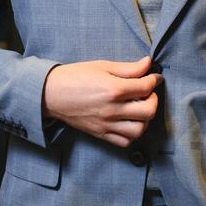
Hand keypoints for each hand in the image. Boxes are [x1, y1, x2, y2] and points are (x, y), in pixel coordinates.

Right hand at [41, 55, 161, 147]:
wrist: (50, 94)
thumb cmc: (75, 76)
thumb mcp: (102, 66)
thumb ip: (128, 68)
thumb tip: (148, 64)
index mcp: (113, 89)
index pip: (146, 87)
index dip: (154, 80)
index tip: (154, 77)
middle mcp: (112, 109)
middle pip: (148, 111)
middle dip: (153, 100)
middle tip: (147, 93)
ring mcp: (106, 124)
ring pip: (139, 130)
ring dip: (145, 119)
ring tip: (139, 109)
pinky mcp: (100, 134)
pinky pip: (124, 142)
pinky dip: (132, 134)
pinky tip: (129, 122)